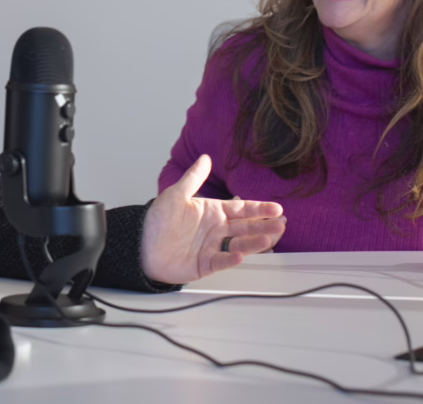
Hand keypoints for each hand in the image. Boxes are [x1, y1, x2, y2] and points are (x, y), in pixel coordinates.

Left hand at [141, 154, 285, 284]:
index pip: (241, 208)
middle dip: (264, 225)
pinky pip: (221, 261)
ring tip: (270, 237)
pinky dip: (230, 258)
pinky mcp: (205, 264)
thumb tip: (205, 158)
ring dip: (255, 242)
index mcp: (212, 212)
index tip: (276, 208)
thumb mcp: (176, 195)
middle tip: (281, 224)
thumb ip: (193, 178)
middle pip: (246, 227)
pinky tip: (239, 255)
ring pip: (239, 244)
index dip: (259, 208)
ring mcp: (212, 247)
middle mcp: (216, 230)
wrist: (141, 245)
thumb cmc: (158, 220)